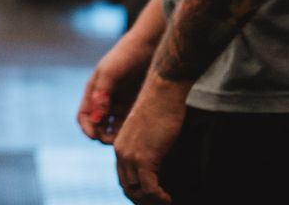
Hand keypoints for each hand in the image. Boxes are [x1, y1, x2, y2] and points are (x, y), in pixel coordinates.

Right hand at [78, 28, 158, 144]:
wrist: (148, 47)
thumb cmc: (125, 56)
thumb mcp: (110, 73)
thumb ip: (101, 94)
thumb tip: (96, 119)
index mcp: (93, 92)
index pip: (84, 117)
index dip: (87, 128)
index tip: (94, 137)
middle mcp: (104, 100)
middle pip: (98, 126)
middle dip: (102, 136)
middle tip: (112, 142)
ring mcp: (120, 104)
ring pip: (114, 128)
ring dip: (116, 137)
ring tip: (125, 140)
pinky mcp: (135, 105)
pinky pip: (129, 124)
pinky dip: (129, 132)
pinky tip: (137, 135)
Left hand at [114, 78, 187, 203]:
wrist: (161, 94)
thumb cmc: (161, 111)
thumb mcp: (150, 134)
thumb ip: (149, 149)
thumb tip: (159, 164)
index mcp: (120, 146)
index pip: (124, 179)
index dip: (138, 193)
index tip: (153, 199)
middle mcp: (120, 152)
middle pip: (127, 188)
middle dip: (143, 201)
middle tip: (159, 204)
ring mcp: (130, 155)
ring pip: (136, 191)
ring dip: (151, 202)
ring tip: (165, 203)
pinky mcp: (143, 157)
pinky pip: (149, 188)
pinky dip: (159, 198)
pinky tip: (168, 199)